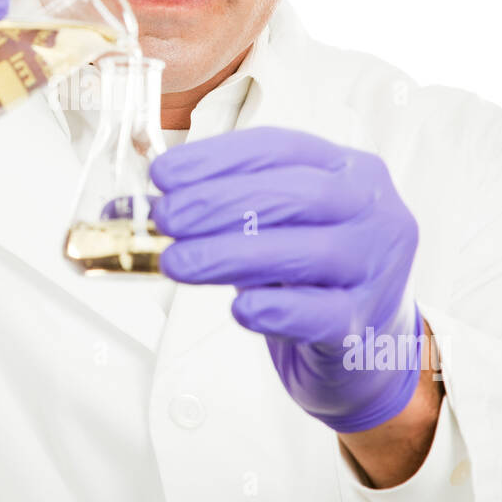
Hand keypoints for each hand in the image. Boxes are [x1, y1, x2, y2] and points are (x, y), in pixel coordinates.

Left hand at [150, 127, 422, 433]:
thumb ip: (212, 213)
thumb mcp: (270, 230)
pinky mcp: (365, 325)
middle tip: (166, 219)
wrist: (367, 353)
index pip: (281, 148)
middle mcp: (374, 212)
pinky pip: (320, 313)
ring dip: (232, 254)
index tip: (164, 175)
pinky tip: (240, 308)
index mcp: (350, 171)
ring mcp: (377, 270)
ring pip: (307, 252)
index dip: (218, 158)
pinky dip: (276, 309)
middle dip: (220, 204)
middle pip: (296, 195)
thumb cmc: (311, 277)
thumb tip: (124, 211)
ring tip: (177, 262)